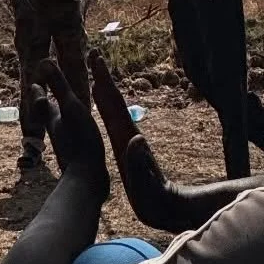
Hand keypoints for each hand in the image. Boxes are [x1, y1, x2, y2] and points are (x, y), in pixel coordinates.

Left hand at [35, 63, 108, 194]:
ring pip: (60, 129)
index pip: (41, 102)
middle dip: (47, 105)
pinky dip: (73, 135)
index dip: (38, 92)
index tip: (34, 83)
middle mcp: (57, 133)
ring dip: (60, 120)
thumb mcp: (70, 108)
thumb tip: (42, 60)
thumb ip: (58, 86)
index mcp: (53, 120)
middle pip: (48, 116)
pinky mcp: (78, 159)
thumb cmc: (80, 142)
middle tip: (46, 96)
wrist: (88, 182)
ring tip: (65, 116)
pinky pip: (73, 142)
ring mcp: (67, 147)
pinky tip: (81, 140)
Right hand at [90, 55, 177, 225]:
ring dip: (104, 90)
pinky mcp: (129, 149)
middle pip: (114, 101)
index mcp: (128, 139)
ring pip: (114, 109)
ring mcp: (129, 141)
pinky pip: (114, 121)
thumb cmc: (156, 201)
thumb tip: (136, 139)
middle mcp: (128, 135)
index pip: (114, 106)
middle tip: (93, 55)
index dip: (105, 84)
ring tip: (94, 75)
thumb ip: (141, 164)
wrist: (169, 208)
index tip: (96, 63)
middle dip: (103, 77)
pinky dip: (107, 107)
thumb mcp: (148, 185)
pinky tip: (103, 104)